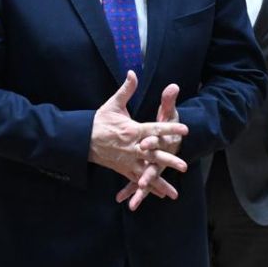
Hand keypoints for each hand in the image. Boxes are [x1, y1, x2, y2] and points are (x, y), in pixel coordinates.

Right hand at [90, 70, 187, 192]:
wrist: (82, 139)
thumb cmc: (100, 121)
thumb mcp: (113, 104)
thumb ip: (126, 89)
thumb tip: (133, 72)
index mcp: (133, 130)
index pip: (155, 129)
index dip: (170, 128)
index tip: (184, 129)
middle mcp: (132, 147)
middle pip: (154, 155)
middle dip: (169, 161)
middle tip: (184, 166)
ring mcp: (128, 160)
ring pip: (147, 172)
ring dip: (160, 181)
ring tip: (174, 191)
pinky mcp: (123, 169)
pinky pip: (137, 180)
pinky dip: (149, 187)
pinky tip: (161, 194)